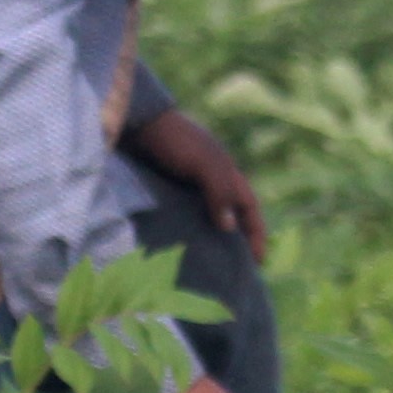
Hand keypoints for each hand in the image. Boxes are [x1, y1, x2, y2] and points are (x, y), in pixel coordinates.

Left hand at [125, 100, 267, 260]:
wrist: (133, 123)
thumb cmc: (172, 141)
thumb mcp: (202, 164)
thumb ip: (219, 193)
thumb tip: (229, 228)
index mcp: (226, 171)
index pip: (249, 207)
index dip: (256, 233)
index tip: (259, 262)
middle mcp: (209, 179)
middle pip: (230, 214)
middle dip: (235, 240)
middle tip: (233, 270)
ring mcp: (186, 184)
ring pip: (204, 217)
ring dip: (208, 238)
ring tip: (205, 265)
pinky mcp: (164, 187)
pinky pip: (181, 215)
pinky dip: (184, 231)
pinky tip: (177, 247)